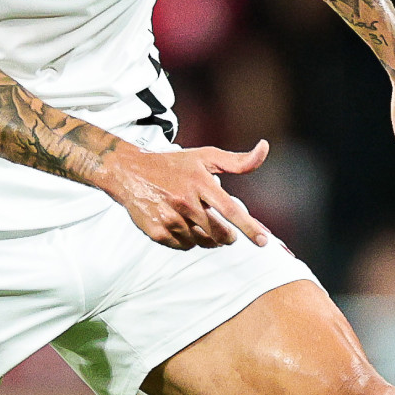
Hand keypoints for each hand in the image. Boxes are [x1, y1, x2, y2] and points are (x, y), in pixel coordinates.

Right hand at [98, 140, 271, 249]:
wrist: (129, 172)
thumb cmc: (172, 164)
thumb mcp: (204, 157)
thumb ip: (237, 160)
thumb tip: (264, 148)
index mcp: (199, 183)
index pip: (230, 210)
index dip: (249, 227)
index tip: (264, 241)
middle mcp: (184, 202)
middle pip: (218, 233)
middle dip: (228, 237)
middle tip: (229, 234)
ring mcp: (170, 219)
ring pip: (201, 242)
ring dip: (207, 237)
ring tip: (198, 223)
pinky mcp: (157, 232)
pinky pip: (183, 246)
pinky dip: (188, 240)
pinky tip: (182, 226)